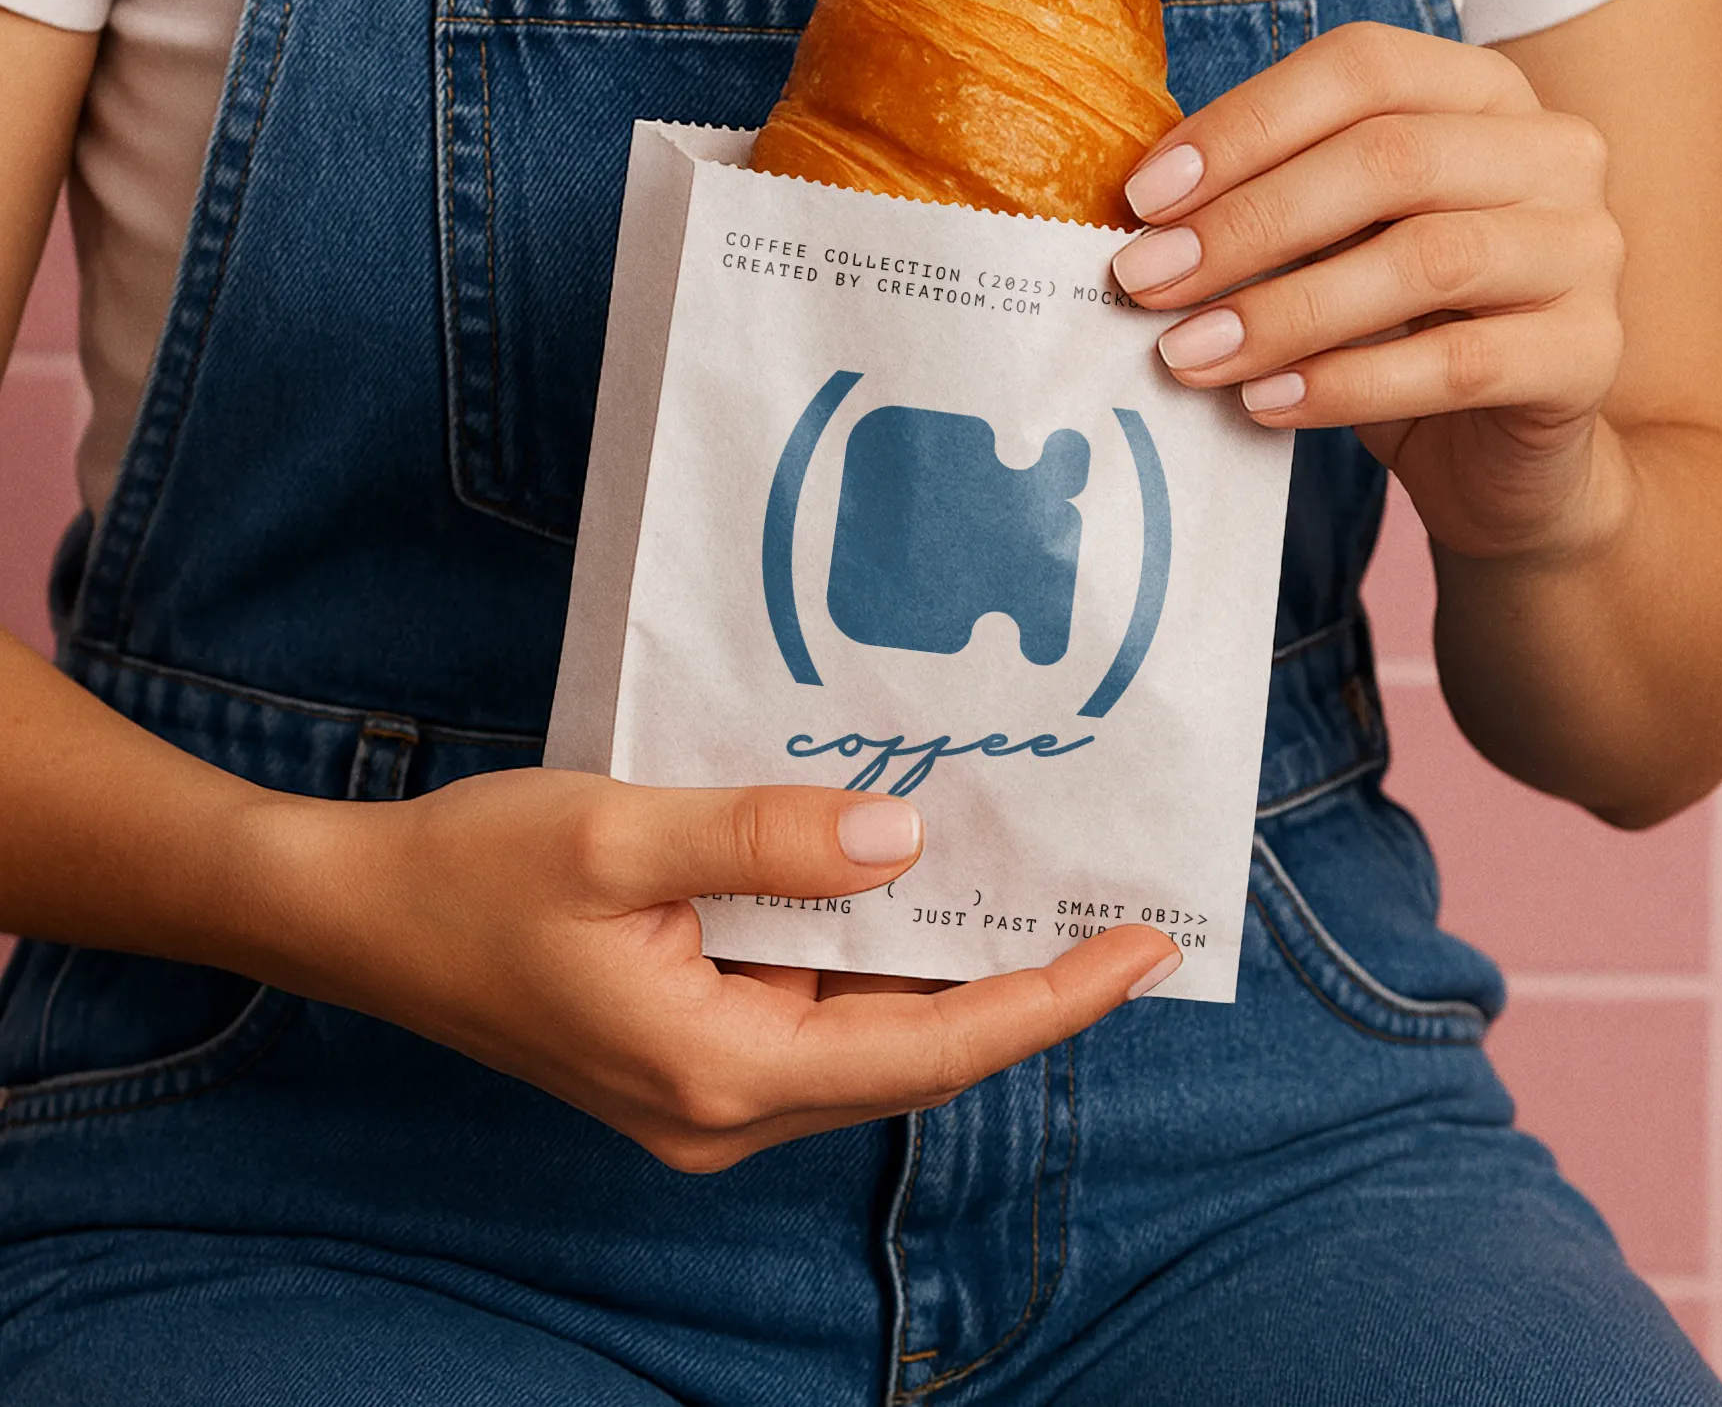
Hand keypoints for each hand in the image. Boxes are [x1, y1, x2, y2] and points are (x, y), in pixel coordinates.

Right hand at [246, 769, 1175, 1171]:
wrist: (360, 914)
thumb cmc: (476, 875)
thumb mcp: (623, 838)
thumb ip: (766, 839)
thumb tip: (904, 837)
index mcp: (722, 1070)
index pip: (930, 1052)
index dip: (1048, 1003)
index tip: (1143, 949)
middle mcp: (726, 1101)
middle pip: (912, 1048)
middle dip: (1018, 979)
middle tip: (1116, 899)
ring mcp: (705, 1081)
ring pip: (864, 1024)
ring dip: (944, 958)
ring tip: (1038, 876)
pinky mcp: (686, 1041)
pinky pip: (811, 1001)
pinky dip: (872, 948)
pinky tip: (906, 873)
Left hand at [1111, 23, 1627, 566]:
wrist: (1504, 459)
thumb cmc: (1397, 325)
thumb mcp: (1331, 239)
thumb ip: (1266, 196)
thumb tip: (1141, 205)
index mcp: (1482, 90)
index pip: (1362, 67)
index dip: (1246, 124)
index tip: (1143, 196)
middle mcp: (1553, 150)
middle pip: (1390, 158)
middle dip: (1247, 222)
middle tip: (1145, 281)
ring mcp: (1586, 248)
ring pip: (1426, 259)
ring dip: (1286, 309)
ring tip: (1189, 353)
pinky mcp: (1594, 352)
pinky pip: (1461, 362)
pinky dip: (1349, 384)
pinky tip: (1267, 404)